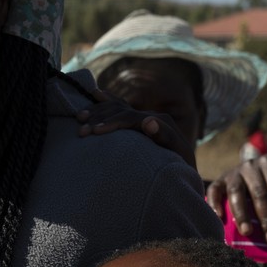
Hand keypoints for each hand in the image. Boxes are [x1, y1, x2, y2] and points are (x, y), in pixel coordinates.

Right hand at [76, 88, 195, 169]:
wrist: (187, 172)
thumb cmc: (183, 168)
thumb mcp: (179, 156)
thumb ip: (166, 137)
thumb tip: (148, 120)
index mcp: (160, 122)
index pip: (131, 117)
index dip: (112, 123)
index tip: (95, 132)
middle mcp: (151, 116)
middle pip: (120, 111)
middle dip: (99, 118)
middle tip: (81, 130)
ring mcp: (144, 118)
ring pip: (117, 107)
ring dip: (97, 111)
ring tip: (79, 117)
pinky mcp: (139, 123)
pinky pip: (120, 108)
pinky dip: (106, 101)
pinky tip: (94, 94)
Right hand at [205, 152, 266, 243]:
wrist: (260, 169)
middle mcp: (250, 165)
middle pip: (258, 194)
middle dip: (266, 218)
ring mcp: (233, 173)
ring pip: (236, 193)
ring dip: (242, 214)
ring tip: (247, 232)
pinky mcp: (220, 181)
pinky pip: (214, 191)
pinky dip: (214, 203)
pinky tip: (220, 219)